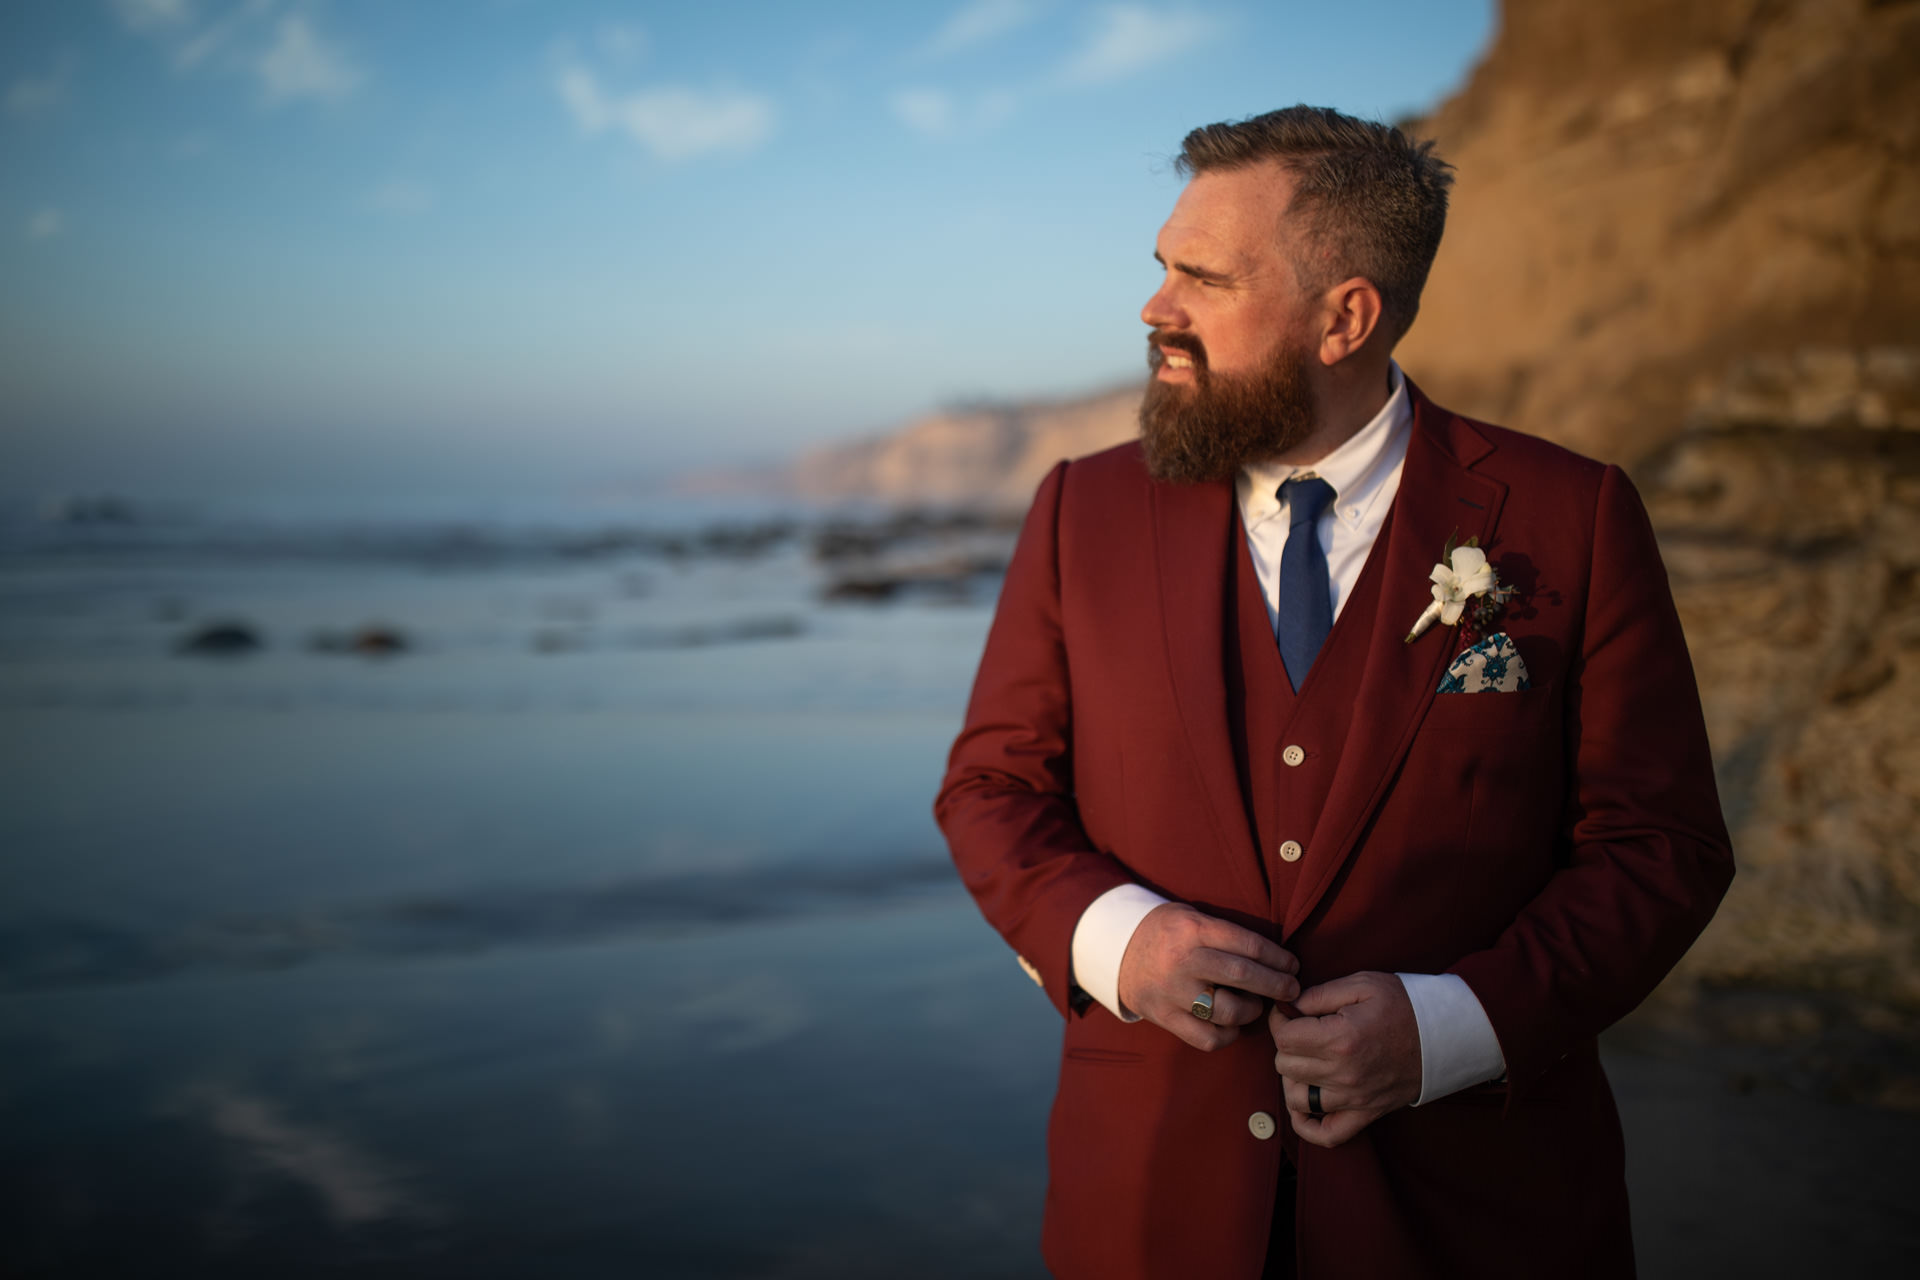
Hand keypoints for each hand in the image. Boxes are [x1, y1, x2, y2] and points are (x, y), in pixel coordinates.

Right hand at [1116, 903, 1300, 1050]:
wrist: (1115, 950)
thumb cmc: (1165, 932)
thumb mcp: (1190, 916)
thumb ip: (1224, 932)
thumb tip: (1274, 957)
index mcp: (1192, 930)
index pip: (1247, 944)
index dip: (1277, 957)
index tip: (1292, 965)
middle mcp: (1182, 960)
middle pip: (1242, 975)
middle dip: (1276, 984)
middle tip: (1292, 989)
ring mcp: (1172, 992)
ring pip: (1227, 1010)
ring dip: (1252, 1011)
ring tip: (1257, 1005)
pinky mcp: (1164, 1017)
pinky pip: (1207, 1038)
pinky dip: (1228, 1035)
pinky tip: (1232, 1025)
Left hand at [1268, 972, 1421, 1147]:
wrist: (1445, 1035)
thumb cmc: (1404, 1004)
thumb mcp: (1362, 983)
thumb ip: (1319, 994)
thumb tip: (1288, 1006)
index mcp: (1341, 1038)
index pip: (1284, 1038)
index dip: (1280, 1021)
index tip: (1289, 1013)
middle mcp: (1344, 1073)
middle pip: (1285, 1066)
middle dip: (1286, 1046)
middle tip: (1301, 1032)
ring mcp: (1354, 1098)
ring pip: (1296, 1098)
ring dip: (1293, 1079)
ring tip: (1306, 1061)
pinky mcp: (1366, 1114)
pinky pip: (1326, 1135)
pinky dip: (1307, 1126)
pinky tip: (1304, 1105)